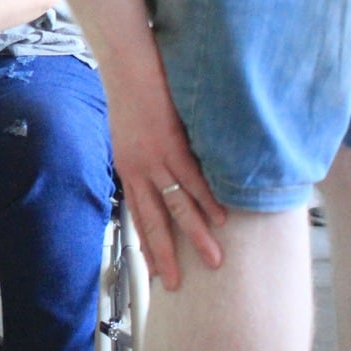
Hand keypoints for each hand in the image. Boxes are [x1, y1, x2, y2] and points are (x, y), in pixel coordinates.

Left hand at [104, 61, 226, 289]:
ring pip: (178, 206)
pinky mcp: (172, 143)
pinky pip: (193, 178)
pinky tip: (222, 218)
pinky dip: (208, 199)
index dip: (149, 245)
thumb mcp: (130, 133)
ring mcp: (155, 158)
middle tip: (180, 284)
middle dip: (168, 255)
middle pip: (155, 221)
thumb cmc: (133, 94)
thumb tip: (162, 174)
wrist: (127, 66)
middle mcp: (138, 170)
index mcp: (128, 170)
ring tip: (214, 259)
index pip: (139, 216)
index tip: (157, 272)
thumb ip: (145, 157)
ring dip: (197, 235)